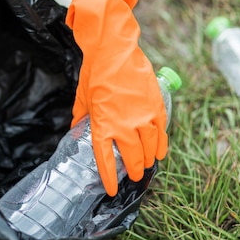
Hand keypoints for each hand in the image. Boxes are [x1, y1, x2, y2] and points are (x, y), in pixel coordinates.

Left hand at [66, 0, 167, 196]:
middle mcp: (124, 125)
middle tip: (135, 176)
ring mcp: (143, 117)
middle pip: (132, 157)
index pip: (105, 160)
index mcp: (103, 125)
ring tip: (147, 165)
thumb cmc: (94, 73)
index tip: (111, 190)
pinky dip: (162, 144)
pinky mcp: (156, 106)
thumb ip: (80, 118)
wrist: (114, 49)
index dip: (109, 178)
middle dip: (134, 170)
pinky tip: (160, 151)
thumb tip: (76, 130)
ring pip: (150, 147)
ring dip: (149, 159)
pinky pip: (162, 132)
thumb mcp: (82, 98)